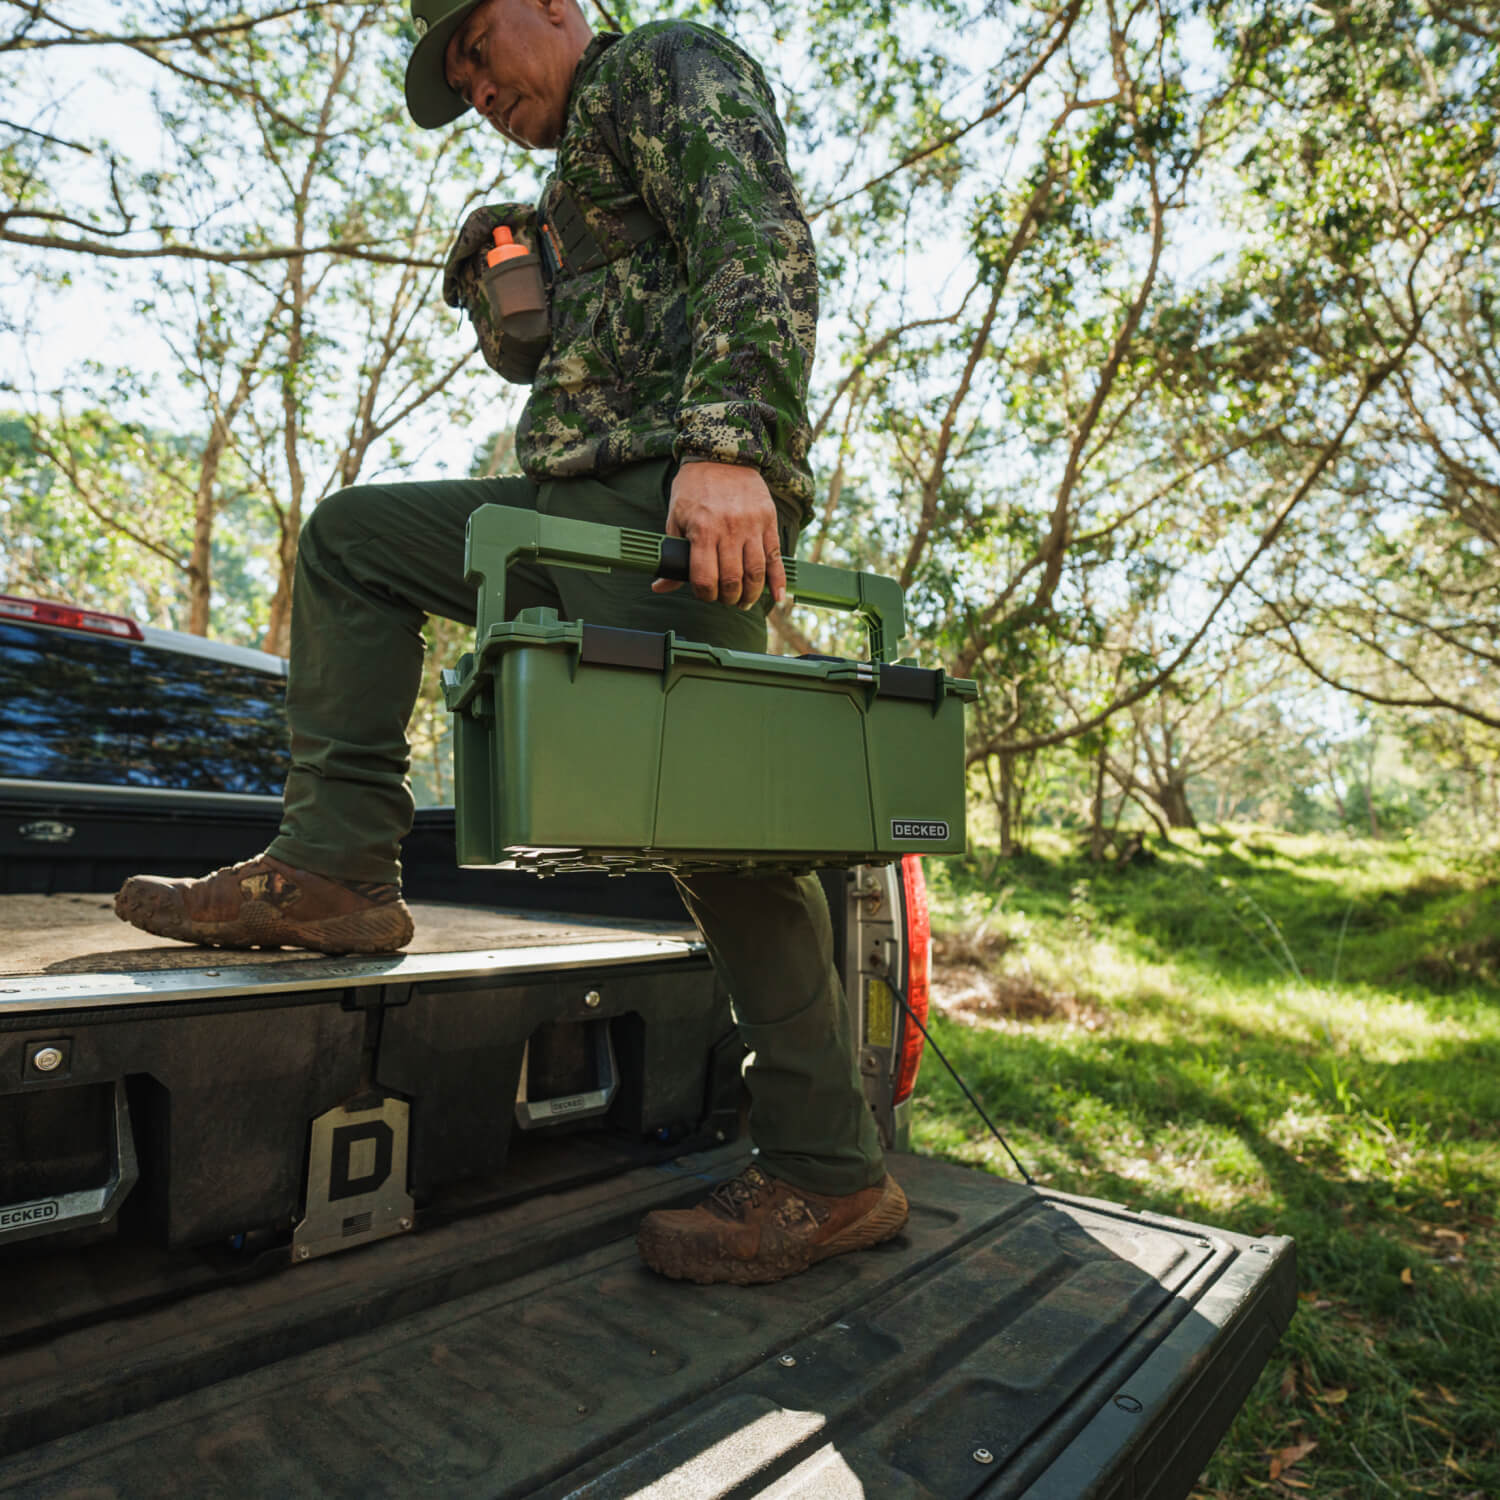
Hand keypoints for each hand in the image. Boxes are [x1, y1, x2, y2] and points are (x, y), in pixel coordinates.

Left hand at [652, 461, 787, 609]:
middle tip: (726, 599)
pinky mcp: (768, 522)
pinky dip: (778, 580)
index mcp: (703, 530)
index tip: (705, 594)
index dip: (705, 594)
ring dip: (751, 594)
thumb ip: (672, 554)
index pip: (705, 578)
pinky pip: (776, 557)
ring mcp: (752, 526)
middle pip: (732, 580)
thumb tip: (661, 585)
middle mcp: (729, 530)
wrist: (722, 454)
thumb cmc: (694, 488)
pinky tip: (778, 596)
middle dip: (728, 598)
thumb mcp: (676, 518)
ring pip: (756, 572)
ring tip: (745, 600)